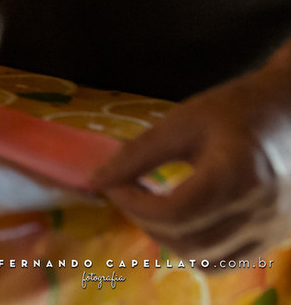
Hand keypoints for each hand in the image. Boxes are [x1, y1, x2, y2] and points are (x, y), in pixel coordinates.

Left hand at [91, 48, 290, 264]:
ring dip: (169, 240)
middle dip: (145, 222)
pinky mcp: (278, 238)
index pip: (173, 214)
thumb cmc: (237, 108)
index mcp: (237, 177)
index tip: (112, 184)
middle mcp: (260, 213)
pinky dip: (198, 248)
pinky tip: (183, 219)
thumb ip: (138, 154)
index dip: (132, 204)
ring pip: (207, 261)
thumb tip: (96, 181)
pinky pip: (229, 260)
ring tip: (153, 205)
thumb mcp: (182, 122)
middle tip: (128, 192)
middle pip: (187, 243)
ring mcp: (274, 231)